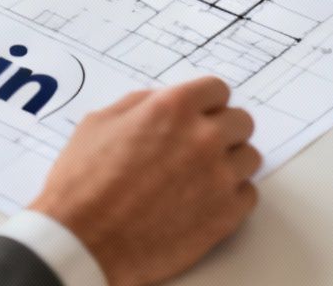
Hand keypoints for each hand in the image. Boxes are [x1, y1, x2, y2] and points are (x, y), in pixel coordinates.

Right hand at [28, 76, 258, 285]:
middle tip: (199, 146)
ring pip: (250, 158)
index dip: (205, 102)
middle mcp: (203, 137)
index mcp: (173, 108)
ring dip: (230, 162)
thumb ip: (139, 105)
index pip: (217, 90)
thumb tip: (161, 102)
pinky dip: (231, 195)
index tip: (200, 114)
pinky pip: (249, 194)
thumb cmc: (83, 184)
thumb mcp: (99, 123)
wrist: (83, 241)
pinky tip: (204, 200)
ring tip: (201, 176)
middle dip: (221, 130)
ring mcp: (219, 178)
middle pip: (241, 122)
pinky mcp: (226, 215)